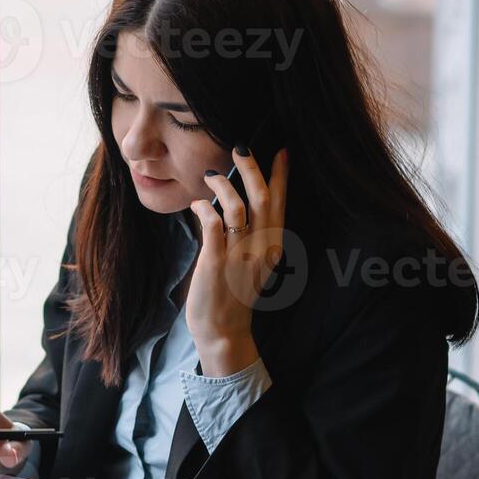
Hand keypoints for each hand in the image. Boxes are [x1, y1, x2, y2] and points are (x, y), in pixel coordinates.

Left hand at [186, 145, 290, 373]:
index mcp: (272, 248)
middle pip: (262, 199)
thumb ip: (250, 236)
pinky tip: (197, 204)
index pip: (280, 204)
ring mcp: (238, 257)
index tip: (281, 150)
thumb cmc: (233, 295)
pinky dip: (204, 208)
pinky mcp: (216, 264)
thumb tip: (235, 203)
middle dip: (252, 169)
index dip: (281, 176)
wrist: (223, 331)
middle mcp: (260, 250)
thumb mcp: (252, 264)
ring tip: (212, 175)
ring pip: (238, 208)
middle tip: (240, 147)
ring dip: (224, 186)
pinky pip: (212, 225)